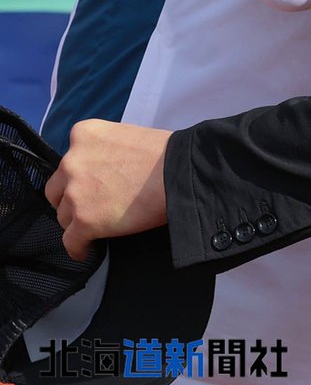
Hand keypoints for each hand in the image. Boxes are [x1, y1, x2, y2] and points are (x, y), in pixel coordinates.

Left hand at [45, 119, 170, 260]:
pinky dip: (78, 247)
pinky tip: (87, 249)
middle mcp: (71, 161)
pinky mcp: (84, 222)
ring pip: (63, 216)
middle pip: (57, 190)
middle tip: (92, 205)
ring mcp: (76, 193)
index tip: (92, 185)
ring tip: (98, 226)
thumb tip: (100, 172)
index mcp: (83, 135)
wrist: (179, 172)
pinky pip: (70, 242)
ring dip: (78, 221)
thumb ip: (103, 151)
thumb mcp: (125, 136)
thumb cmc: (163, 153)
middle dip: (71, 198)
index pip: (67, 161)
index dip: (79, 176)